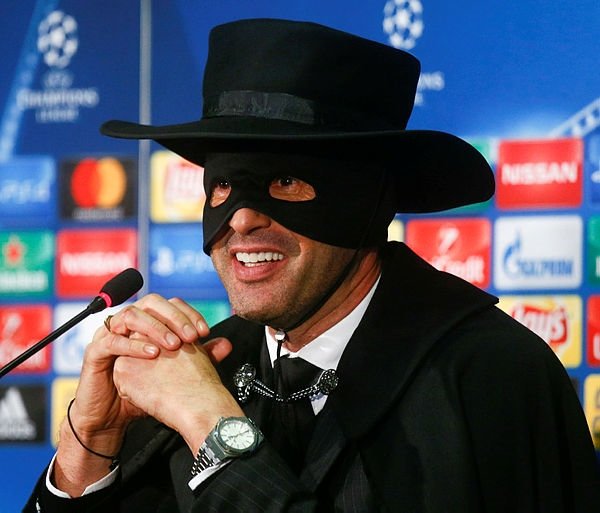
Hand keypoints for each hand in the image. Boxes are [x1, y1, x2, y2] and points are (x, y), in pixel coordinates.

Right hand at [54, 294, 224, 494]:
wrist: (113, 416)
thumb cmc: (143, 389)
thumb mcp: (174, 371)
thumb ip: (200, 356)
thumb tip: (226, 344)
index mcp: (147, 321)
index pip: (170, 304)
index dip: (189, 313)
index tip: (205, 332)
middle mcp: (127, 322)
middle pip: (151, 302)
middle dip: (174, 317)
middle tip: (192, 337)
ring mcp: (109, 334)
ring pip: (131, 315)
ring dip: (155, 327)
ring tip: (174, 345)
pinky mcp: (95, 352)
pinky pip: (112, 341)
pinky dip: (134, 346)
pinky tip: (152, 355)